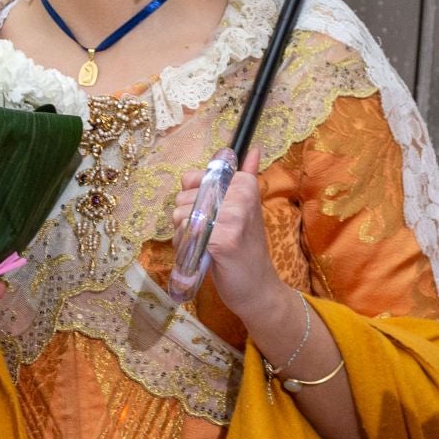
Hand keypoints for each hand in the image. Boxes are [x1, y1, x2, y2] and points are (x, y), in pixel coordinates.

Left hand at [172, 148, 279, 318]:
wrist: (258, 288)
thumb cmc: (246, 249)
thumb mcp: (248, 209)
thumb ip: (247, 177)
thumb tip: (253, 149)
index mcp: (243, 184)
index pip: (191, 178)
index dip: (191, 198)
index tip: (210, 213)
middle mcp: (239, 195)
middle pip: (181, 198)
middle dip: (186, 219)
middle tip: (208, 235)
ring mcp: (232, 216)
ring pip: (179, 216)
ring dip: (184, 236)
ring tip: (205, 246)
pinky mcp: (222, 239)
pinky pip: (185, 234)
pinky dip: (187, 249)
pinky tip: (202, 256)